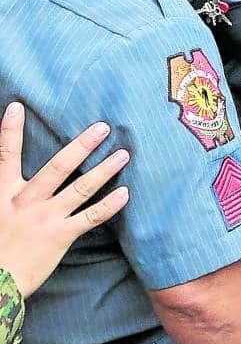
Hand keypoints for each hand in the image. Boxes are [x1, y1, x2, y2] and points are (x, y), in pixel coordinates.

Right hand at [0, 102, 129, 298]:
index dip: (10, 131)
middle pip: (58, 166)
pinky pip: (90, 217)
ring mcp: (46, 218)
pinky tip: (126, 194)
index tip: (17, 107)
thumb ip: (2, 192)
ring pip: (81, 188)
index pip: (5, 156)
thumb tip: (8, 180)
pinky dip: (109, 205)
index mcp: (3, 194)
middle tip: (102, 127)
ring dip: (104, 169)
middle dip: (81, 145)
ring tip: (124, 154)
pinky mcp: (60, 236)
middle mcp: (26, 201)